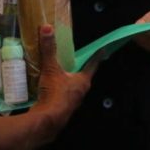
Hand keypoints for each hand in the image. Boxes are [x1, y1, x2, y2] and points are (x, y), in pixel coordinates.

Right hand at [33, 25, 97, 140]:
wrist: (47, 120)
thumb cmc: (54, 94)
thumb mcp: (51, 69)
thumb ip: (48, 49)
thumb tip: (46, 28)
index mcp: (83, 81)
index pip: (92, 64)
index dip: (96, 56)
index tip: (103, 49)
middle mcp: (81, 92)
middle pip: (82, 76)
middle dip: (78, 68)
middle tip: (72, 59)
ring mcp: (72, 102)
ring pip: (72, 87)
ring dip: (67, 80)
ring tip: (59, 72)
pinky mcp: (62, 109)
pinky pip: (62, 95)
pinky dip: (58, 90)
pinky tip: (49, 87)